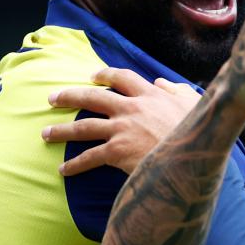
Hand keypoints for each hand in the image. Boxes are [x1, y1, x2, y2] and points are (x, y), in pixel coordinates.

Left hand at [42, 68, 199, 174]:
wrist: (194, 155)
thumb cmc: (199, 131)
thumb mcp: (194, 104)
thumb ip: (177, 90)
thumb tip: (162, 83)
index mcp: (149, 95)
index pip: (121, 78)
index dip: (104, 75)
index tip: (92, 76)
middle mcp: (131, 108)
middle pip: (92, 97)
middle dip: (69, 96)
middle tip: (52, 98)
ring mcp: (122, 130)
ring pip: (83, 126)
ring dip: (61, 130)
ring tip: (45, 134)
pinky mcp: (117, 152)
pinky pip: (90, 157)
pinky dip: (75, 164)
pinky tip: (63, 169)